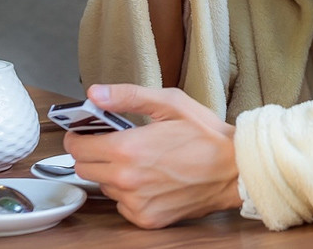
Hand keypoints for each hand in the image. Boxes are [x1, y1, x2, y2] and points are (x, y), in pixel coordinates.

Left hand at [64, 84, 240, 228]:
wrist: (234, 168)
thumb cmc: (205, 134)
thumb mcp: (170, 102)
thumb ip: (127, 96)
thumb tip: (94, 93)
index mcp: (128, 149)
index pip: (78, 147)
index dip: (79, 135)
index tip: (87, 130)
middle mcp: (126, 180)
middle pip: (84, 169)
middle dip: (93, 153)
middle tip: (115, 142)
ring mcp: (135, 203)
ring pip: (104, 187)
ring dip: (113, 173)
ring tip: (141, 159)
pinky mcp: (146, 219)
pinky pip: (123, 205)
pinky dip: (131, 192)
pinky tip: (152, 178)